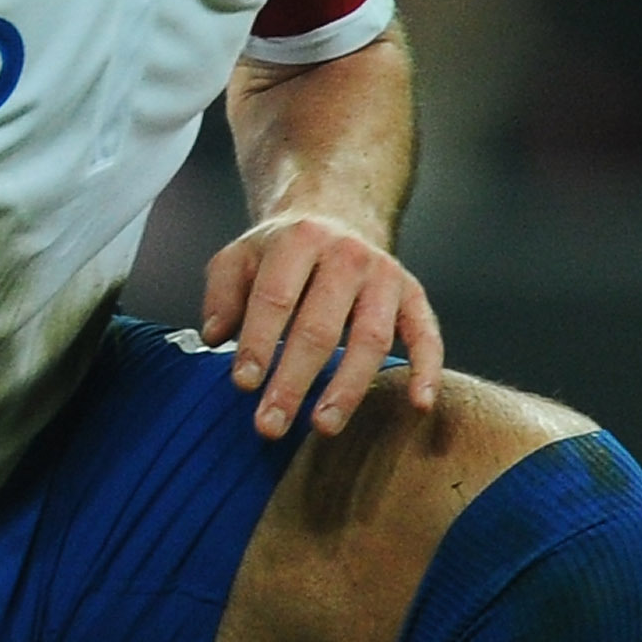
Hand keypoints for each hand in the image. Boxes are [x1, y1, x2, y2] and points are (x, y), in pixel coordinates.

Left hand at [201, 212, 442, 438]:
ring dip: (347, 388)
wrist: (337, 215)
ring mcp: (385, 276)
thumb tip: (214, 336)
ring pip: (371, 339)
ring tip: (322, 426)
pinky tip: (418, 404)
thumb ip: (221, 294)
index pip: (276, 299)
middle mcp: (347, 255)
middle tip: (270, 424)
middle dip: (293, 381)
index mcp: (300, 241)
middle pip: (320, 327)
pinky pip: (426, 335)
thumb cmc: (282, 251)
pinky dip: (426, 369)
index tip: (243, 384)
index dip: (258, 343)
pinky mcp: (413, 295)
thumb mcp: (240, 257)